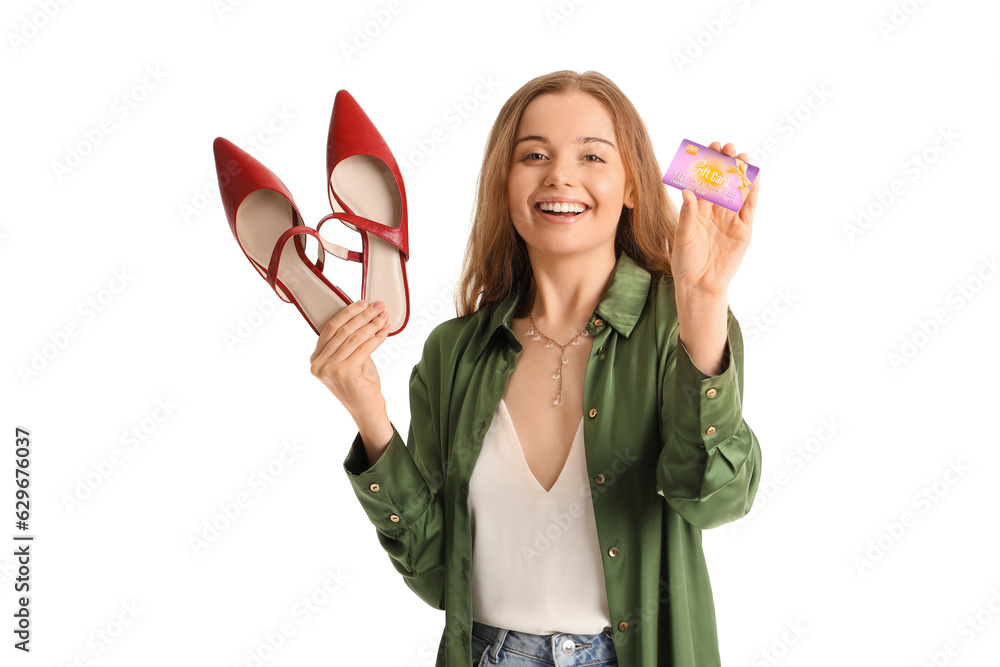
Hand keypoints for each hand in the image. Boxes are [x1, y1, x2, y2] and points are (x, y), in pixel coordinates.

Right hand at [310, 300, 391, 424]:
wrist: (367, 411)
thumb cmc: (360, 385)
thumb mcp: (351, 359)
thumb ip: (350, 341)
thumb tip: (362, 314)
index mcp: (316, 359)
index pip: (330, 328)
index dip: (347, 313)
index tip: (363, 303)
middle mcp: (318, 364)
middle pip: (342, 331)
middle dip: (362, 315)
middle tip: (378, 306)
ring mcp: (329, 369)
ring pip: (354, 337)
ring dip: (372, 324)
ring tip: (384, 316)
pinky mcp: (343, 373)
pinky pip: (364, 347)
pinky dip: (377, 336)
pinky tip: (385, 329)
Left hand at [671, 141, 760, 297]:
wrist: (700, 285)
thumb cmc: (686, 261)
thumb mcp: (683, 236)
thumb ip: (688, 214)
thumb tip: (687, 190)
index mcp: (698, 210)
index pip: (703, 182)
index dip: (706, 166)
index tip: (707, 149)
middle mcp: (715, 211)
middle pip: (722, 182)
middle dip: (724, 164)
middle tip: (725, 147)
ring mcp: (731, 219)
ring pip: (737, 192)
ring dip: (739, 174)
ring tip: (740, 156)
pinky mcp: (743, 230)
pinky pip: (749, 208)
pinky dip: (752, 192)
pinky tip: (753, 176)